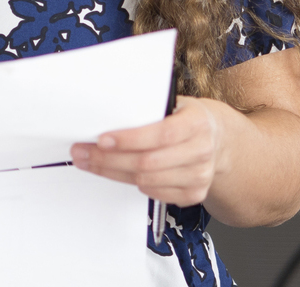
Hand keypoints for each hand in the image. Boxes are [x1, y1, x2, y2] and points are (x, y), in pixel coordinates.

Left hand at [70, 95, 228, 206]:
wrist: (216, 139)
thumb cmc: (186, 118)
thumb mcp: (173, 104)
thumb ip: (148, 109)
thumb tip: (108, 112)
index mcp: (196, 122)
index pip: (160, 134)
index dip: (129, 139)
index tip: (102, 139)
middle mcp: (201, 151)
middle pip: (148, 162)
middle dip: (108, 159)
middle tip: (82, 152)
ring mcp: (199, 175)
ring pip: (146, 180)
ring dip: (112, 173)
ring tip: (90, 163)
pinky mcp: (194, 194)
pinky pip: (154, 193)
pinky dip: (132, 183)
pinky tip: (118, 173)